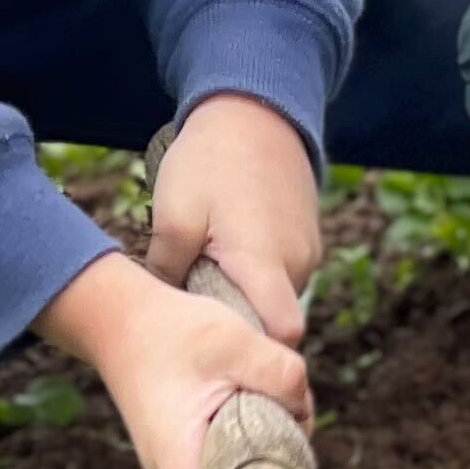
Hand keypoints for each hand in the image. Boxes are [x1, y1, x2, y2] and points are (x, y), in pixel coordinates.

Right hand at [35, 249, 310, 468]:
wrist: (119, 316)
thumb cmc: (170, 330)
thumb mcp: (235, 340)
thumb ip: (281, 374)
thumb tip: (306, 410)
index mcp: (175, 453)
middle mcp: (168, 466)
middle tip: (288, 428)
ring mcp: (172, 456)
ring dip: (261, 450)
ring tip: (272, 401)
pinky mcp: (180, 441)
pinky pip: (220, 455)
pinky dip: (246, 436)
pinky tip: (256, 397)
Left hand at [143, 93, 322, 348]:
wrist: (253, 109)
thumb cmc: (210, 161)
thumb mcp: (173, 214)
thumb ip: (166, 271)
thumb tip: (161, 311)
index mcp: (264, 262)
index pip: (282, 336)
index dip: (258, 356)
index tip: (223, 359)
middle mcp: (297, 261)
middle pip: (276, 321)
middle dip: (243, 327)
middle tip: (199, 319)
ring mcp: (307, 247)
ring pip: (279, 296)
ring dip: (249, 297)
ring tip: (209, 278)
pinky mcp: (308, 234)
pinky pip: (285, 272)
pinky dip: (260, 275)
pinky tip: (228, 254)